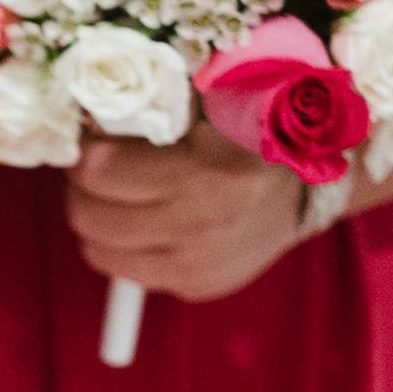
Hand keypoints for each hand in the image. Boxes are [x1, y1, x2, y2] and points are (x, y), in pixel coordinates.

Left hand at [67, 130, 309, 303]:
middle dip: (83, 190)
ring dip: (98, 221)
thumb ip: (151, 110)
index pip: (98, 170)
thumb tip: (83, 120)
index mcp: (209, 171)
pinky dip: (125, 248)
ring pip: (97, 250)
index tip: (96, 141)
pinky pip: (127, 273)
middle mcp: (206, 223)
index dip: (86, 152)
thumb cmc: (249, 136)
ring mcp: (202, 264)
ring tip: (123, 197)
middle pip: (88, 215)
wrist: (309, 188)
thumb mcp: (211, 105)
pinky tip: (150, 224)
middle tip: (102, 171)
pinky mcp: (199, 287)